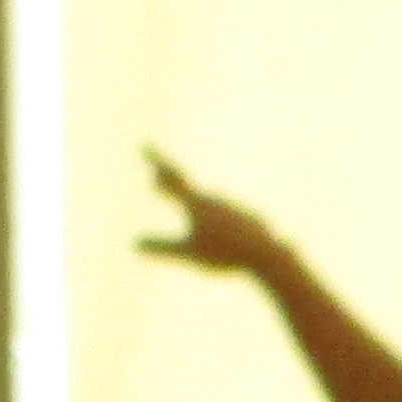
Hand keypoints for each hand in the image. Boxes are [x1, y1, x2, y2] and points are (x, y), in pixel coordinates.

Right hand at [138, 148, 283, 276]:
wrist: (266, 255)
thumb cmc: (225, 255)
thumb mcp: (190, 254)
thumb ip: (162, 249)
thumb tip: (135, 244)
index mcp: (198, 204)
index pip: (172, 180)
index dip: (156, 161)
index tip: (145, 146)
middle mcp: (216, 200)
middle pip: (189, 191)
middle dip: (173, 183)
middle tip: (159, 175)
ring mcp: (234, 207)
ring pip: (211, 207)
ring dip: (199, 207)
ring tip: (202, 218)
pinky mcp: (250, 218)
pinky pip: (230, 221)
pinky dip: (223, 224)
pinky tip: (231, 232)